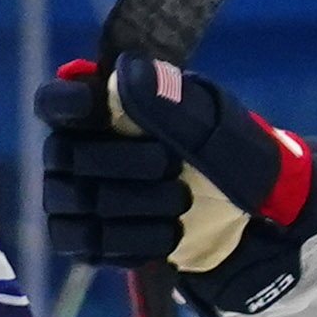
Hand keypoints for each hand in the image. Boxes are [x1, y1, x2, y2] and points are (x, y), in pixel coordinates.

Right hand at [35, 56, 316, 316]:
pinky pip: (85, 245)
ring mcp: (80, 197)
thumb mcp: (220, 129)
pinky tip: (169, 233)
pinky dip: (134, 242)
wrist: (261, 224)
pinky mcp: (90, 240)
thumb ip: (174, 102)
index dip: (67, 105)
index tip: (96, 109)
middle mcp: (83, 148)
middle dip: (126, 165)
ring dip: (138, 206)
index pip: (55, 101)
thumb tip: (125, 71)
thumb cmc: (240, 161)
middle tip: (173, 167)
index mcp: (111, 107)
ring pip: (78, 204)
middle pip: (65, 155)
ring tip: (182, 203)